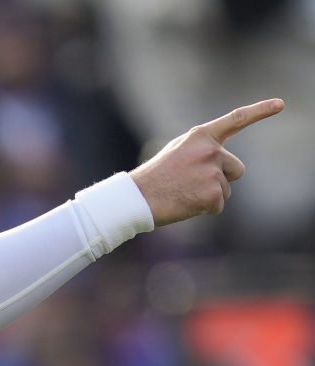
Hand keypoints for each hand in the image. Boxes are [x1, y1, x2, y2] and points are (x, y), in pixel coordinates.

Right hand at [129, 98, 284, 227]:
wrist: (137, 198)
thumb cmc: (154, 177)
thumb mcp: (177, 153)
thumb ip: (202, 150)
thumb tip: (222, 164)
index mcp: (200, 136)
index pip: (235, 120)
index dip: (259, 111)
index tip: (280, 104)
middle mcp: (211, 151)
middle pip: (236, 168)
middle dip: (222, 178)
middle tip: (191, 183)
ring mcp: (213, 172)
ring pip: (226, 189)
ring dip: (209, 195)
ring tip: (183, 193)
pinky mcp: (213, 193)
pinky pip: (218, 205)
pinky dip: (204, 209)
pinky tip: (185, 204)